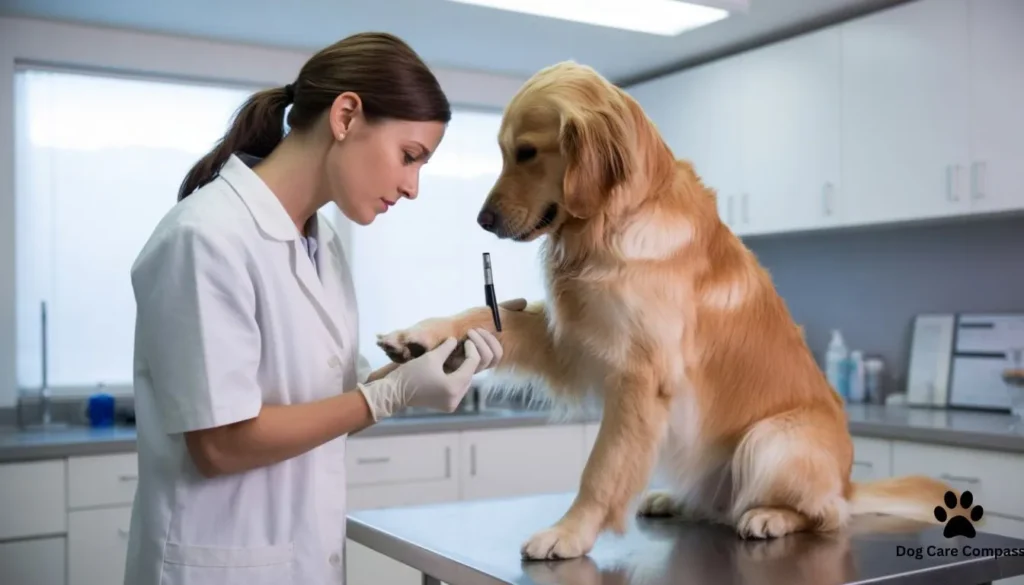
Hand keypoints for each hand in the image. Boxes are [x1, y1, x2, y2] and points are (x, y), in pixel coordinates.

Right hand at [358, 328, 502, 419]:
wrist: (394, 392)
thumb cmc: (411, 373)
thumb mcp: (432, 357)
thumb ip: (448, 347)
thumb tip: (456, 340)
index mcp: (453, 387)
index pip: (471, 365)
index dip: (471, 350)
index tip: (467, 340)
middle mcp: (455, 399)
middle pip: (469, 375)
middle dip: (469, 360)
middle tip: (466, 346)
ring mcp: (451, 404)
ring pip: (465, 382)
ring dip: (464, 369)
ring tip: (461, 355)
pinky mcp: (446, 406)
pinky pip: (458, 389)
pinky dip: (458, 378)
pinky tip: (454, 367)